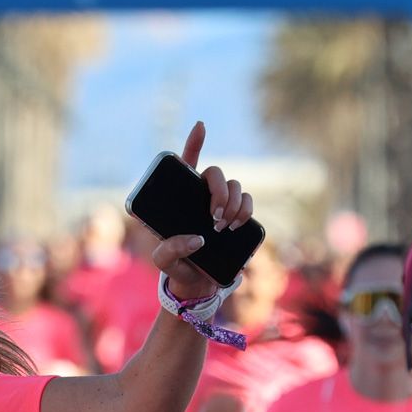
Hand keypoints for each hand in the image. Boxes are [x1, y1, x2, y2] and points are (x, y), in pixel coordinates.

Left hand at [150, 121, 253, 298]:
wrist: (198, 285)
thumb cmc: (176, 268)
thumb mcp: (163, 261)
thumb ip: (170, 250)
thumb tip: (196, 238)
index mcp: (179, 198)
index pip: (187, 163)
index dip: (194, 141)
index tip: (201, 125)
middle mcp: (202, 196)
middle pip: (215, 173)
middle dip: (219, 190)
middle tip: (215, 216)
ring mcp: (222, 205)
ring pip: (235, 185)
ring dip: (234, 202)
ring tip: (224, 227)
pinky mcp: (238, 217)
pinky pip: (248, 201)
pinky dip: (246, 209)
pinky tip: (238, 223)